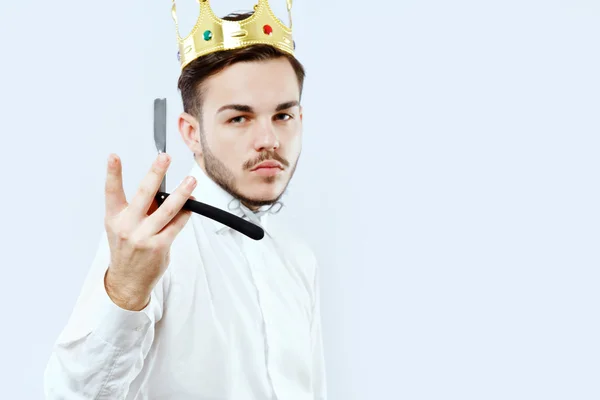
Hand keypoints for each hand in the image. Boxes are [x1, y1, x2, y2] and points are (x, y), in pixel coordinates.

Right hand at [103, 153, 196, 310]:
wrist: (127, 281)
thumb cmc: (127, 250)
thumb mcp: (122, 228)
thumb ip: (139, 210)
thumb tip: (163, 192)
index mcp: (114, 218)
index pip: (111, 191)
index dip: (112, 173)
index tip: (114, 157)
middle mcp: (127, 226)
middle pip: (144, 194)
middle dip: (156, 173)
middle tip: (164, 157)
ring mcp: (143, 236)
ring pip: (167, 209)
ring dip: (182, 193)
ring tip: (190, 181)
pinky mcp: (159, 246)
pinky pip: (177, 224)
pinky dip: (186, 213)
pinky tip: (192, 204)